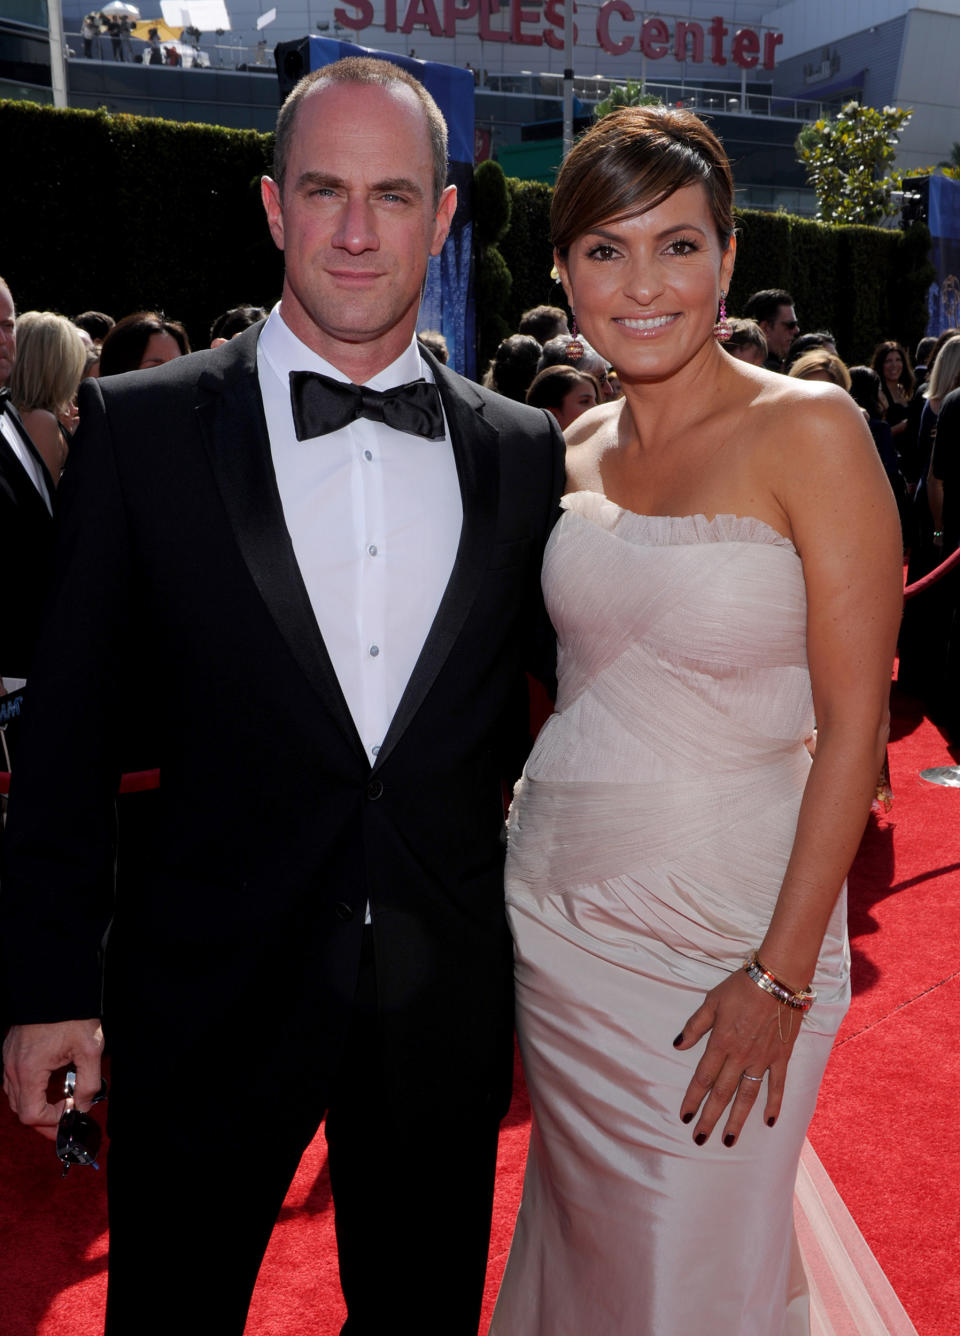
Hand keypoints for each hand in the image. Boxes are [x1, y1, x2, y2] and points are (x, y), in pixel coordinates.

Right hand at [3, 1019, 103, 1140]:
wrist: (57, 988)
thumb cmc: (71, 1014)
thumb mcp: (89, 1049)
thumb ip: (89, 1083)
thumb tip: (83, 1106)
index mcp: (30, 1070)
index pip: (31, 1115)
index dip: (52, 1121)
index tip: (70, 1112)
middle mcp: (13, 1068)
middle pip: (21, 1110)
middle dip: (44, 1120)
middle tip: (65, 1120)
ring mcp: (9, 1060)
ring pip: (16, 1098)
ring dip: (36, 1105)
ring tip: (60, 1103)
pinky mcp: (11, 1053)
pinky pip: (15, 1082)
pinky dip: (30, 1090)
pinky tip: (49, 1085)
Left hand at [674, 970, 799, 1146]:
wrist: (778, 980)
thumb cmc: (741, 987)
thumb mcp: (712, 1001)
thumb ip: (695, 1026)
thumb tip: (677, 1045)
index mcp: (721, 1042)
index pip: (703, 1077)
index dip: (692, 1098)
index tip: (684, 1117)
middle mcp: (740, 1056)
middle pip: (722, 1093)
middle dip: (710, 1118)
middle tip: (700, 1139)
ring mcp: (762, 1059)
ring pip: (747, 1096)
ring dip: (737, 1119)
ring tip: (728, 1140)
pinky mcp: (780, 1057)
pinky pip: (777, 1085)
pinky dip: (773, 1104)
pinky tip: (769, 1122)